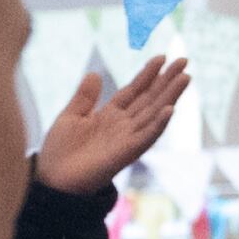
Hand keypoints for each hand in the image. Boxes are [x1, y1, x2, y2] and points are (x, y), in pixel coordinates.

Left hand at [35, 56, 188, 193]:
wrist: (53, 181)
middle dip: (167, 80)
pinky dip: (159, 124)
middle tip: (184, 60)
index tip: (161, 57)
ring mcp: (127, 138)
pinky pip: (146, 137)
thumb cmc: (59, 153)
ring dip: (170, 96)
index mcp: (110, 115)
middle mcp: (123, 125)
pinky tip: (170, 110)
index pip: (134, 90)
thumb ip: (84, 97)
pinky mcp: (126, 153)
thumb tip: (94, 73)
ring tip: (185, 78)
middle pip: (150, 98)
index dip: (148, 74)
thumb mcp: (70, 117)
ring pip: (154, 114)